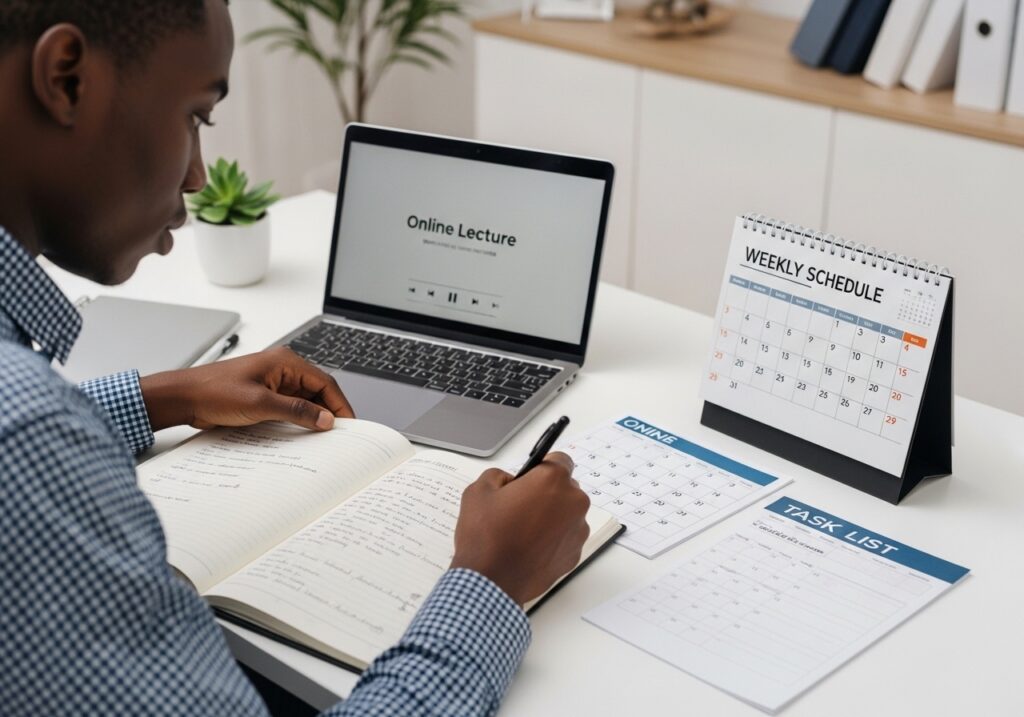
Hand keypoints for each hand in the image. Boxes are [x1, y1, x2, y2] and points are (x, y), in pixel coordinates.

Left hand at [139, 347, 354, 431]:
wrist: (184, 397)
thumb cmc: (214, 391)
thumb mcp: (260, 403)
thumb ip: (297, 411)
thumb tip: (325, 418)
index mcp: (285, 362)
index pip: (325, 382)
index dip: (339, 404)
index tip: (348, 424)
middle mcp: (282, 370)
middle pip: (317, 391)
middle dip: (328, 412)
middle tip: (337, 434)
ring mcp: (273, 383)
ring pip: (304, 401)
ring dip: (311, 417)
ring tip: (320, 437)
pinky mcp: (264, 396)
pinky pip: (289, 408)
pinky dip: (296, 420)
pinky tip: (299, 434)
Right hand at [450, 452, 589, 605]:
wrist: (491, 582)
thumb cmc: (486, 536)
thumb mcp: (479, 491)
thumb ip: (499, 475)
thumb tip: (510, 481)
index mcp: (553, 480)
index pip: (559, 460)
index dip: (541, 467)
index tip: (529, 478)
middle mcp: (573, 502)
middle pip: (565, 488)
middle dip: (546, 493)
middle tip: (519, 507)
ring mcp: (577, 531)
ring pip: (566, 514)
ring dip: (551, 517)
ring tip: (522, 531)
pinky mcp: (575, 554)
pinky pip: (566, 537)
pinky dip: (552, 539)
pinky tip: (529, 548)